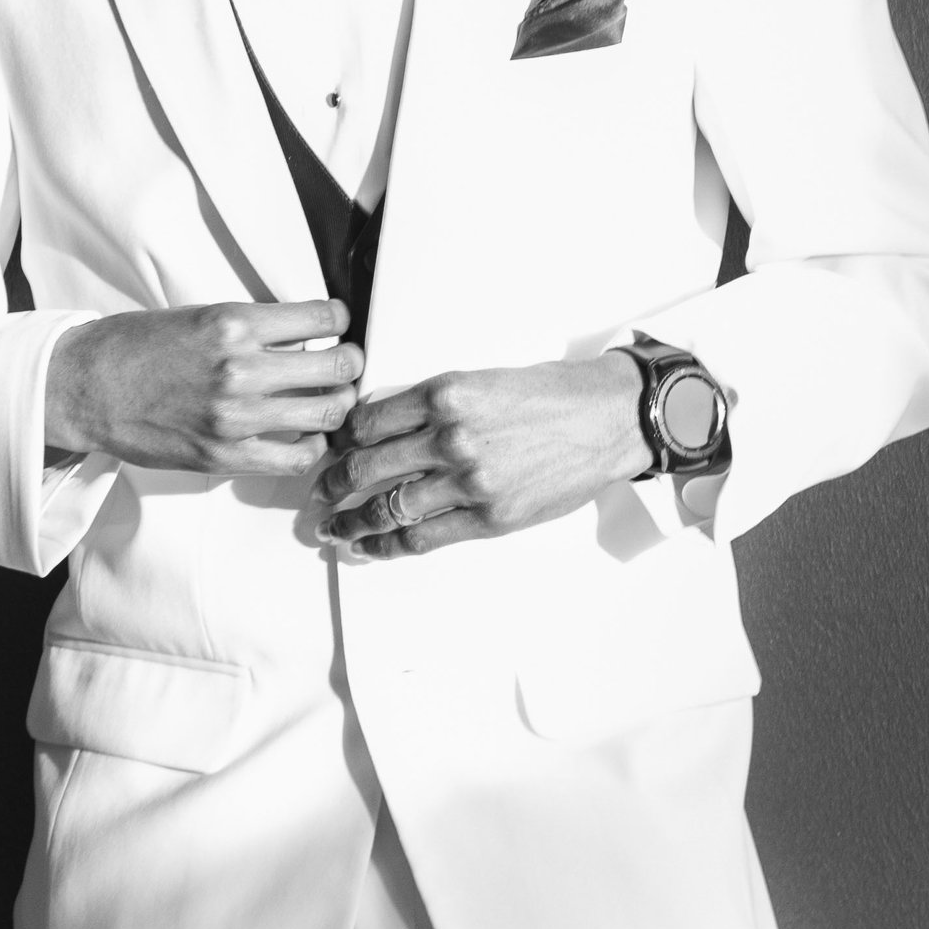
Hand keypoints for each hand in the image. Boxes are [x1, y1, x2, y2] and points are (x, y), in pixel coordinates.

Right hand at [45, 300, 361, 478]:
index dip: (340, 322)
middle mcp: (241, 368)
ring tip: (329, 399)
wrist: (84, 388)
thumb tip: (303, 335)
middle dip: (351, 363)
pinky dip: (312, 446)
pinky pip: (296, 457)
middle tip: (347, 363)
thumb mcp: (199, 316)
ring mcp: (235, 417)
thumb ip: (252, 327)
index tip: (338, 326)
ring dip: (337, 404)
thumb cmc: (134, 347)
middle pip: (337, 367)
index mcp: (234, 323)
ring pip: (326, 413)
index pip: (324, 319)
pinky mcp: (225, 455)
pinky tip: (306, 435)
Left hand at [310, 354, 649, 556]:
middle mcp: (450, 436)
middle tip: (320, 492)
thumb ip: (437, 405)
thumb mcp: (485, 380)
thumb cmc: (553, 395)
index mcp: (446, 393)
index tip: (334, 449)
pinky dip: (388, 546)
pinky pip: (423, 537)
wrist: (609, 417)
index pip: (369, 420)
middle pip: (367, 466)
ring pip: (387, 506)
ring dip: (351, 521)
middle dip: (335, 483)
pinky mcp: (489, 516)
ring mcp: (469, 480)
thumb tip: (390, 428)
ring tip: (333, 527)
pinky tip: (369, 548)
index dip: (343, 439)